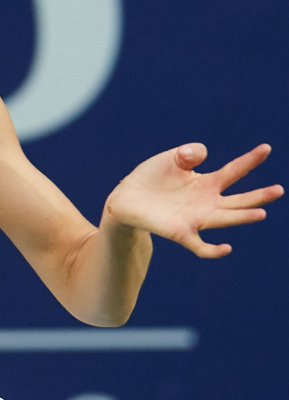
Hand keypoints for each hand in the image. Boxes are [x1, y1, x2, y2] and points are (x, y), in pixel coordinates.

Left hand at [104, 143, 281, 257]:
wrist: (125, 198)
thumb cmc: (151, 177)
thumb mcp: (169, 159)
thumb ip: (187, 153)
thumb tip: (200, 153)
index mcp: (207, 182)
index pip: (235, 171)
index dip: (250, 160)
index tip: (266, 148)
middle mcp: (207, 202)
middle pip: (239, 200)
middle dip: (259, 196)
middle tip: (279, 190)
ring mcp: (196, 218)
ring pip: (225, 219)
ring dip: (242, 217)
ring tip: (261, 213)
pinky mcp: (180, 232)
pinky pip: (200, 246)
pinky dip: (213, 250)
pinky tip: (226, 248)